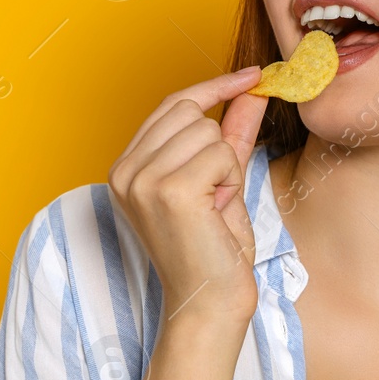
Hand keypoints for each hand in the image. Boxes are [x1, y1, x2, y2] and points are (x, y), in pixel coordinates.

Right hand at [109, 65, 270, 331]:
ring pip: (208, 132)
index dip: (214, 88)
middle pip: (189, 112)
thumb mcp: (222, 182)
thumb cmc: (215, 252)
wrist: (212, 303)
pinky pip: (221, 154)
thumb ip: (232, 134)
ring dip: (225, 169)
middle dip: (218, 146)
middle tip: (216, 193)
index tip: (253, 76)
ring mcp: (142, 179)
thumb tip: (253, 91)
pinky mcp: (168, 190)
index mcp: (126, 168)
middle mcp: (124, 171)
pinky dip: (230, 182)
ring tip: (213, 208)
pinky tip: (216, 213)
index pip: (171, 105)